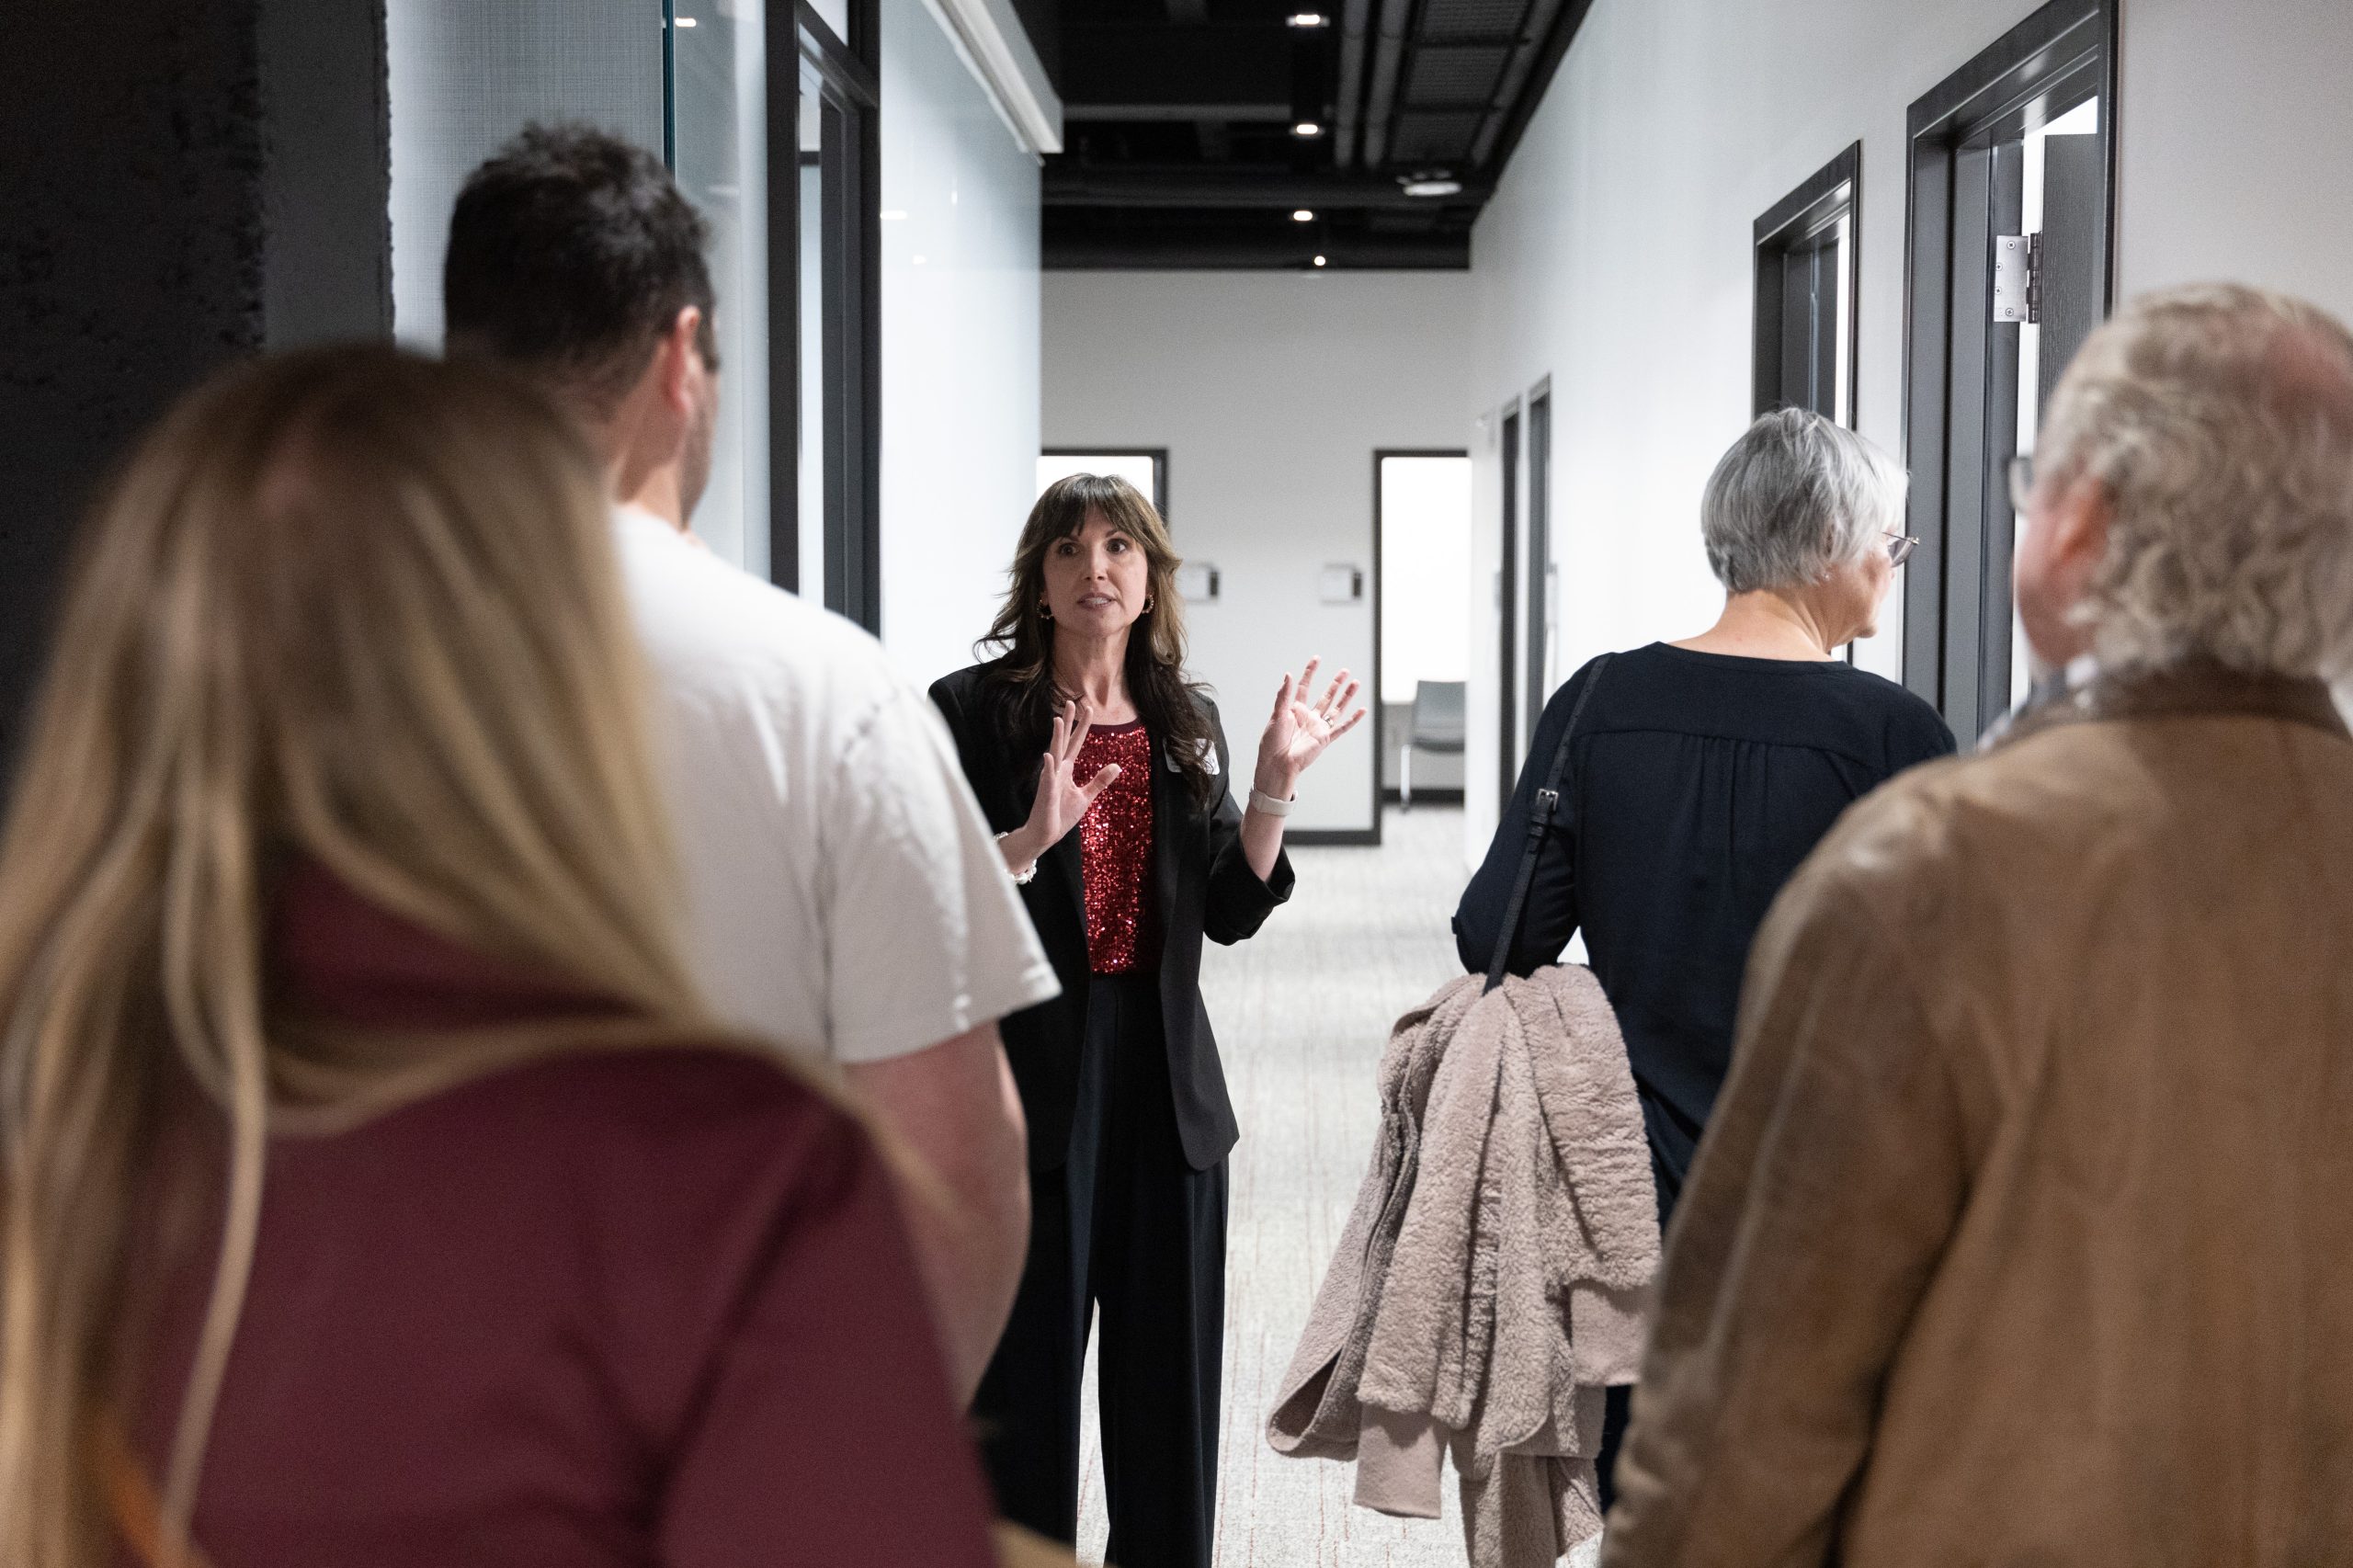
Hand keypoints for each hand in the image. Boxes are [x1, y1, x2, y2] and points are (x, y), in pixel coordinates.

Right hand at [1003, 699, 1120, 870]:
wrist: (1045, 834)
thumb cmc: (1061, 815)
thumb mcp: (1086, 796)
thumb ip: (1100, 780)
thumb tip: (1117, 766)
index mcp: (1066, 770)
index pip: (1076, 743)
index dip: (1082, 726)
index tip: (1089, 709)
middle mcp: (1057, 770)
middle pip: (1064, 742)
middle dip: (1068, 723)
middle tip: (1071, 702)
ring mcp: (1050, 781)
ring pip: (1054, 754)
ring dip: (1056, 738)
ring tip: (1058, 719)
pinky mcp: (1046, 795)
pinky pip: (1047, 779)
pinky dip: (1048, 768)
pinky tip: (1048, 756)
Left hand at [1255, 658, 1365, 798]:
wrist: (1277, 764)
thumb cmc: (1272, 742)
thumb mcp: (1276, 715)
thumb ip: (1284, 696)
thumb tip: (1289, 674)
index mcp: (1294, 710)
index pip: (1304, 687)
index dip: (1310, 672)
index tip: (1317, 659)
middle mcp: (1308, 717)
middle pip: (1325, 696)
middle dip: (1335, 683)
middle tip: (1344, 671)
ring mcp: (1318, 728)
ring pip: (1336, 708)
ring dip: (1346, 696)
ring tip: (1356, 683)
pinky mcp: (1324, 739)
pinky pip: (1341, 728)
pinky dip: (1353, 720)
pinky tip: (1362, 710)